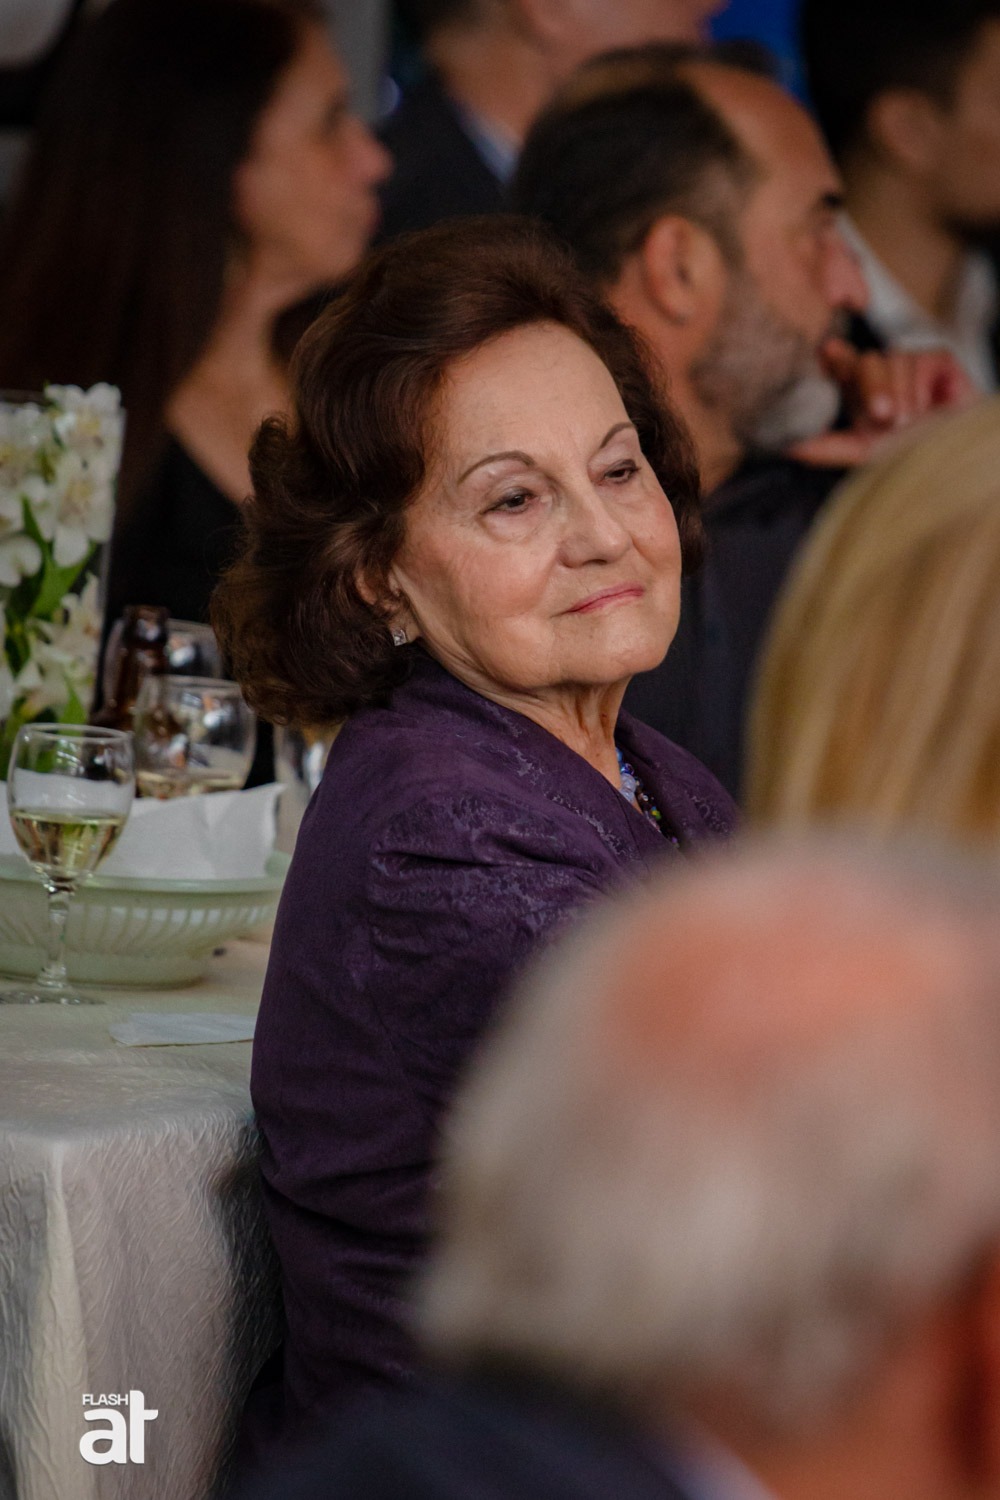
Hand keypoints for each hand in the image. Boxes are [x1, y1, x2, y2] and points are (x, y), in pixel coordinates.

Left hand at [788, 337, 976, 468]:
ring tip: (911, 424)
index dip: (834, 356)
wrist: (951, 456)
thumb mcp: (862, 452)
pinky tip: (930, 407)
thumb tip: (788, 446)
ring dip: (902, 399)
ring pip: (893, 362)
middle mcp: (880, 372)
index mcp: (857, 390)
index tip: (827, 352)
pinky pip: (920, 363)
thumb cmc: (907, 455)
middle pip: (865, 362)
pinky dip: (921, 391)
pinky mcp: (937, 359)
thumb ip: (827, 446)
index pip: (840, 364)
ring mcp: (907, 363)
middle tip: (883, 415)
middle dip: (873, 388)